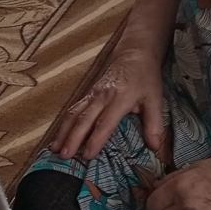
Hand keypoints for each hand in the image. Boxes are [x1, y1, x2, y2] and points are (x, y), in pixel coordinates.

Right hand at [48, 44, 169, 166]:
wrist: (134, 53)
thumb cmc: (145, 77)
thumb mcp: (155, 99)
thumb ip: (154, 124)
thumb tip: (156, 147)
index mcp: (119, 98)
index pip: (105, 122)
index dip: (95, 139)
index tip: (88, 155)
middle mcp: (101, 97)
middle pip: (83, 119)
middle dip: (72, 138)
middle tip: (64, 156)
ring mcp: (92, 95)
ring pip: (74, 114)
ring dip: (63, 132)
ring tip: (54, 149)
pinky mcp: (88, 94)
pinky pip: (73, 110)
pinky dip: (64, 124)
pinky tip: (58, 137)